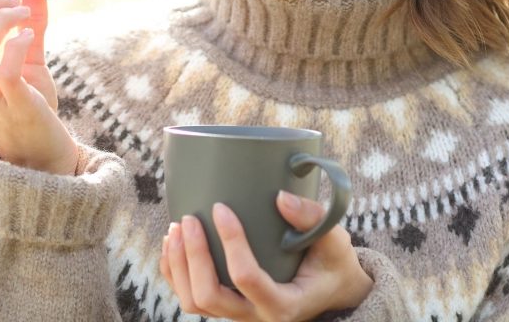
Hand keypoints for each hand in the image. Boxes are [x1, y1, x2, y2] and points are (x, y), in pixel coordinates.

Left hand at [160, 191, 372, 320]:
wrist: (332, 290)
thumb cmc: (333, 262)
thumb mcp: (335, 241)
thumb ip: (313, 218)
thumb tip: (280, 197)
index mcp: (284, 304)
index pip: (247, 278)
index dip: (230, 242)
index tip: (221, 208)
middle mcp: (256, 316)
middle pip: (209, 297)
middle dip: (194, 256)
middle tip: (189, 219)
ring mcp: (238, 314)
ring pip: (194, 302)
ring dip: (179, 265)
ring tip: (177, 228)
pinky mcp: (227, 306)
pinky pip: (190, 297)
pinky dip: (175, 272)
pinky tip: (173, 243)